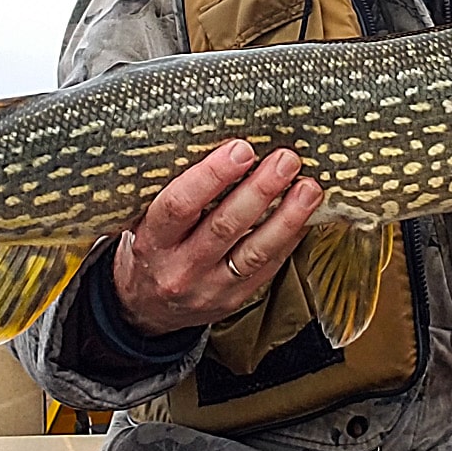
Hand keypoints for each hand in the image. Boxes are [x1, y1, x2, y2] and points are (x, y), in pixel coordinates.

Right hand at [112, 139, 322, 335]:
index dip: (212, 176)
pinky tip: (306, 215)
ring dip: (287, 217)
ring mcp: (210, 288)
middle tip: (285, 160)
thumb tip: (218, 140)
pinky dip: (290, 239)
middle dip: (259, 190)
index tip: (241, 148)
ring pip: (254, 252)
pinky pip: (268, 268)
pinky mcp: (234, 299)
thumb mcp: (142, 220)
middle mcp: (180, 268)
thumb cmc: (149, 249)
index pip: (179, 205)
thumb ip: (170, 189)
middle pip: (224, 227)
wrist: (143, 310)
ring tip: (309, 188)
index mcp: (152, 241)